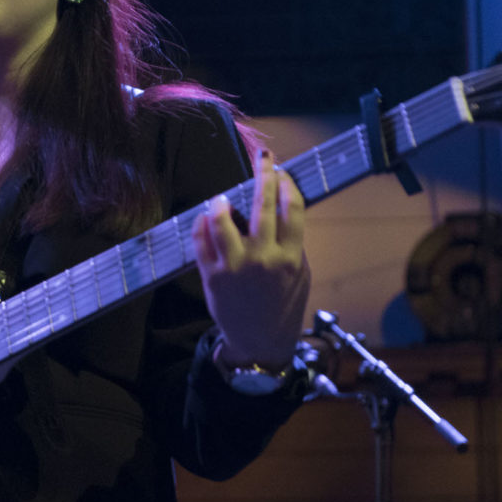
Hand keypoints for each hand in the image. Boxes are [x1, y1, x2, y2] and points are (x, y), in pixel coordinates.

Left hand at [192, 149, 309, 369]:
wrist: (261, 343)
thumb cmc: (283, 306)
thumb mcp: (300, 275)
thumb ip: (292, 244)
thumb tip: (282, 209)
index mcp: (291, 257)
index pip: (293, 208)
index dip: (287, 184)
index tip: (282, 172)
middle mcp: (264, 258)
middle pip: (263, 204)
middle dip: (264, 174)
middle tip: (263, 158)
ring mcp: (235, 266)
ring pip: (222, 220)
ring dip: (222, 202)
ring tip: (222, 198)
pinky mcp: (212, 276)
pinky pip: (201, 240)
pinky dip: (202, 224)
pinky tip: (206, 218)